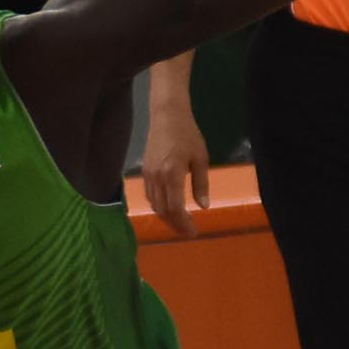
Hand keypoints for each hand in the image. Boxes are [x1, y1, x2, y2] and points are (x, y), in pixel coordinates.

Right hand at [139, 94, 210, 238]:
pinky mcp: (145, 172)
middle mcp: (157, 178)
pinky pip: (150, 196)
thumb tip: (203, 207)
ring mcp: (148, 176)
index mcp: (172, 175)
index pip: (175, 207)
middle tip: (187, 232)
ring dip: (166, 217)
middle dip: (175, 224)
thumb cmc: (188, 135)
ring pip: (154, 205)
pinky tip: (168, 208)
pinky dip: (159, 207)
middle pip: (163, 210)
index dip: (183, 223)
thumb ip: (201, 184)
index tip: (193, 232)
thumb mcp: (201, 159)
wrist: (166, 116)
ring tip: (179, 223)